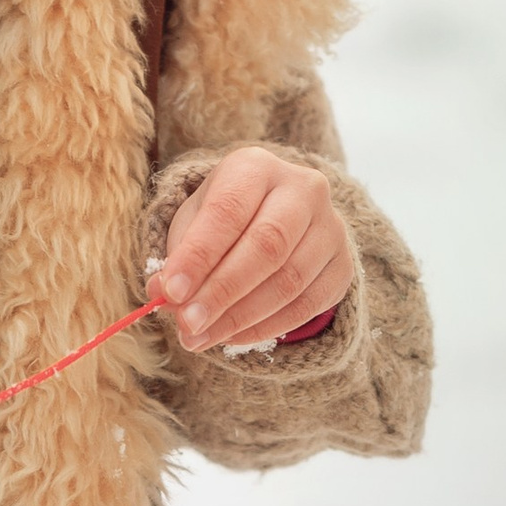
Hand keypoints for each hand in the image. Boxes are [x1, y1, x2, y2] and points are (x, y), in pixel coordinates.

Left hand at [153, 145, 353, 352]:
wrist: (273, 219)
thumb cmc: (222, 220)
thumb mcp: (192, 225)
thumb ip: (178, 258)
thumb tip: (164, 296)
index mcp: (256, 167)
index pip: (228, 211)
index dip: (198, 255)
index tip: (170, 292)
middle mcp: (303, 189)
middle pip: (267, 246)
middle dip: (222, 292)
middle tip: (188, 324)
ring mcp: (330, 227)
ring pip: (289, 281)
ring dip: (240, 317)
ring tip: (200, 338)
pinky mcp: (342, 266)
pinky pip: (308, 305)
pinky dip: (266, 327)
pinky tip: (232, 337)